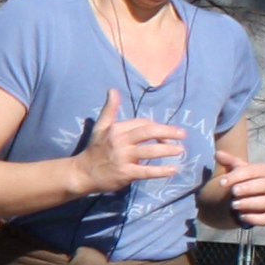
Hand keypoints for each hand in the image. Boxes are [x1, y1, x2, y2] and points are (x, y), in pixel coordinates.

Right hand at [71, 88, 186, 195]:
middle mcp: (120, 141)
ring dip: (168, 149)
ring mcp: (123, 157)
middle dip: (168, 131)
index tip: (165, 134)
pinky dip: (161, 171)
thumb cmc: (95, 150)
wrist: (82, 174)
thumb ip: (109, 109)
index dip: (156, 127)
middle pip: (148, 132)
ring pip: (150, 151)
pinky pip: (147, 171)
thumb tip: (113, 90)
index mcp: (116, 129)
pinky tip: (173, 169)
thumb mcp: (100, 127)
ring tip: (181, 150)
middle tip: (183, 134)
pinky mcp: (125, 173)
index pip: (142, 123)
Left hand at [216, 154, 264, 226]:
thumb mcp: (239, 168)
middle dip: (248, 188)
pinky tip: (242, 216)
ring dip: (249, 204)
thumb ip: (229, 161)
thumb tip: (217, 154)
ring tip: (234, 204)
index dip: (237, 176)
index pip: (254, 171)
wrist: (254, 194)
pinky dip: (255, 218)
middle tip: (233, 192)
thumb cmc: (247, 178)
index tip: (221, 182)